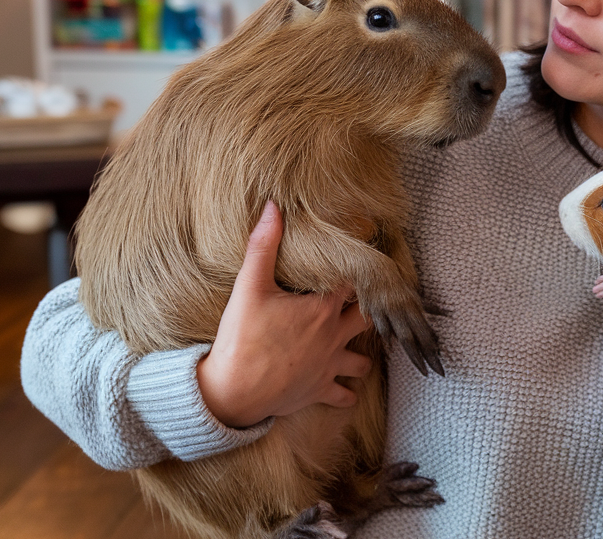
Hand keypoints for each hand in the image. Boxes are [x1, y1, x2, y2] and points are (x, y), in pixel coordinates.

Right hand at [197, 200, 372, 427]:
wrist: (233, 392)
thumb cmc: (242, 339)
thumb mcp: (249, 287)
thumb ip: (263, 246)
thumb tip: (272, 207)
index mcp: (322, 309)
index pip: (354, 283)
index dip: (359, 272)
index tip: (363, 263)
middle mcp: (333, 336)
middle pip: (368, 319)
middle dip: (369, 311)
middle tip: (369, 304)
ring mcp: (329, 366)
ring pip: (363, 361)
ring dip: (362, 353)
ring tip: (361, 346)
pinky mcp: (320, 391)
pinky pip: (343, 394)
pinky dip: (347, 391)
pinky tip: (348, 389)